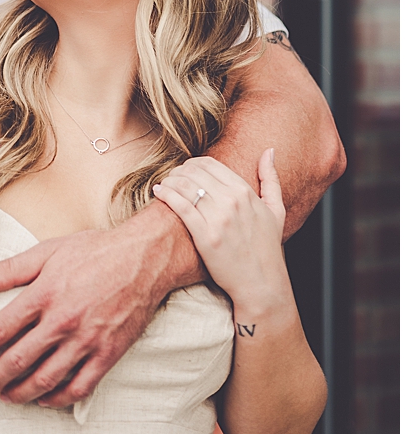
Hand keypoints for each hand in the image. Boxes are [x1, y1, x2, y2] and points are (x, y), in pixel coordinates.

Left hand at [0, 223, 172, 405]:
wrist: (144, 259)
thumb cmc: (94, 251)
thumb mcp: (47, 251)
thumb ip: (10, 269)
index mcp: (43, 295)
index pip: (0, 329)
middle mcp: (62, 322)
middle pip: (18, 360)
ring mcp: (87, 340)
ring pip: (47, 378)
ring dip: (22, 392)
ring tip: (6, 398)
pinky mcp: (109, 353)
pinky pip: (81, 385)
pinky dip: (60, 397)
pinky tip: (45, 399)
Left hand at [153, 151, 291, 312]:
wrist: (262, 282)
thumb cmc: (267, 247)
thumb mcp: (276, 210)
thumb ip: (271, 178)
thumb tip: (269, 151)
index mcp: (246, 192)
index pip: (210, 164)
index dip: (192, 164)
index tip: (185, 171)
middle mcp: (232, 201)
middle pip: (193, 172)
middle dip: (178, 171)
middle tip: (172, 178)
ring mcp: (218, 218)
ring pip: (184, 185)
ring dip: (169, 180)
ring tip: (164, 185)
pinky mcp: (205, 235)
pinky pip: (180, 205)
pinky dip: (166, 194)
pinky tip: (159, 192)